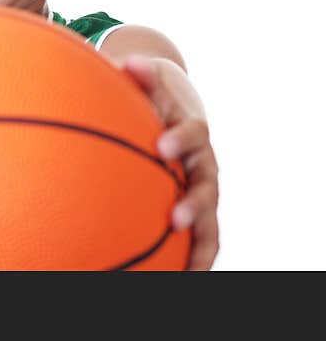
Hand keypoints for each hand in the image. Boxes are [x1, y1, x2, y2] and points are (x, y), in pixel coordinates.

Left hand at [119, 55, 219, 269]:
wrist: (175, 107)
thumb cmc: (151, 94)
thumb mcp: (145, 80)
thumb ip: (139, 73)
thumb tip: (130, 63)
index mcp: (191, 128)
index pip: (195, 131)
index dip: (182, 138)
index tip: (163, 146)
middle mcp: (203, 160)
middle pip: (208, 183)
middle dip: (194, 201)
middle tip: (175, 217)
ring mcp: (202, 186)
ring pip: (211, 217)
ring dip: (202, 241)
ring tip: (191, 268)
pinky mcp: (197, 206)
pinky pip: (202, 235)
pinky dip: (197, 257)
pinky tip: (182, 278)